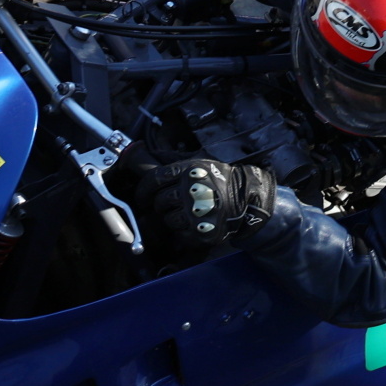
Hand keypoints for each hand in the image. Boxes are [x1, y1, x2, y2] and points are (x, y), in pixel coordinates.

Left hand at [138, 158, 274, 247]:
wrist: (247, 199)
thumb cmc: (219, 179)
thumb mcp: (197, 161)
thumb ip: (169, 159)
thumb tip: (138, 151)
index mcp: (187, 170)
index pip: (152, 179)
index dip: (143, 190)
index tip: (142, 196)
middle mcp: (190, 189)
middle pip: (158, 201)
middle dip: (158, 205)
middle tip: (167, 205)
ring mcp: (196, 211)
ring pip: (167, 218)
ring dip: (171, 218)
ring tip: (186, 212)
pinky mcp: (201, 231)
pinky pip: (179, 234)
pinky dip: (182, 231)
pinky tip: (193, 223)